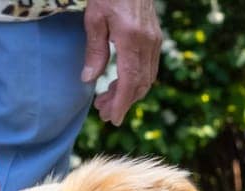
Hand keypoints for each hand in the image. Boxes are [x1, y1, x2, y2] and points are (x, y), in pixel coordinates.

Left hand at [81, 0, 162, 125]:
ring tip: (107, 100)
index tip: (113, 119)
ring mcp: (154, 41)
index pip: (130, 80)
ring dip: (128, 93)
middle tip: (102, 112)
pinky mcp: (155, 39)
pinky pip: (149, 68)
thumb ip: (94, 50)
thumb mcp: (95, 18)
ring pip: (146, 78)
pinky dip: (135, 81)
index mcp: (131, 38)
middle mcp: (148, 43)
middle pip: (139, 84)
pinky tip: (119, 83)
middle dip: (122, 102)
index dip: (122, 103)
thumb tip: (89, 80)